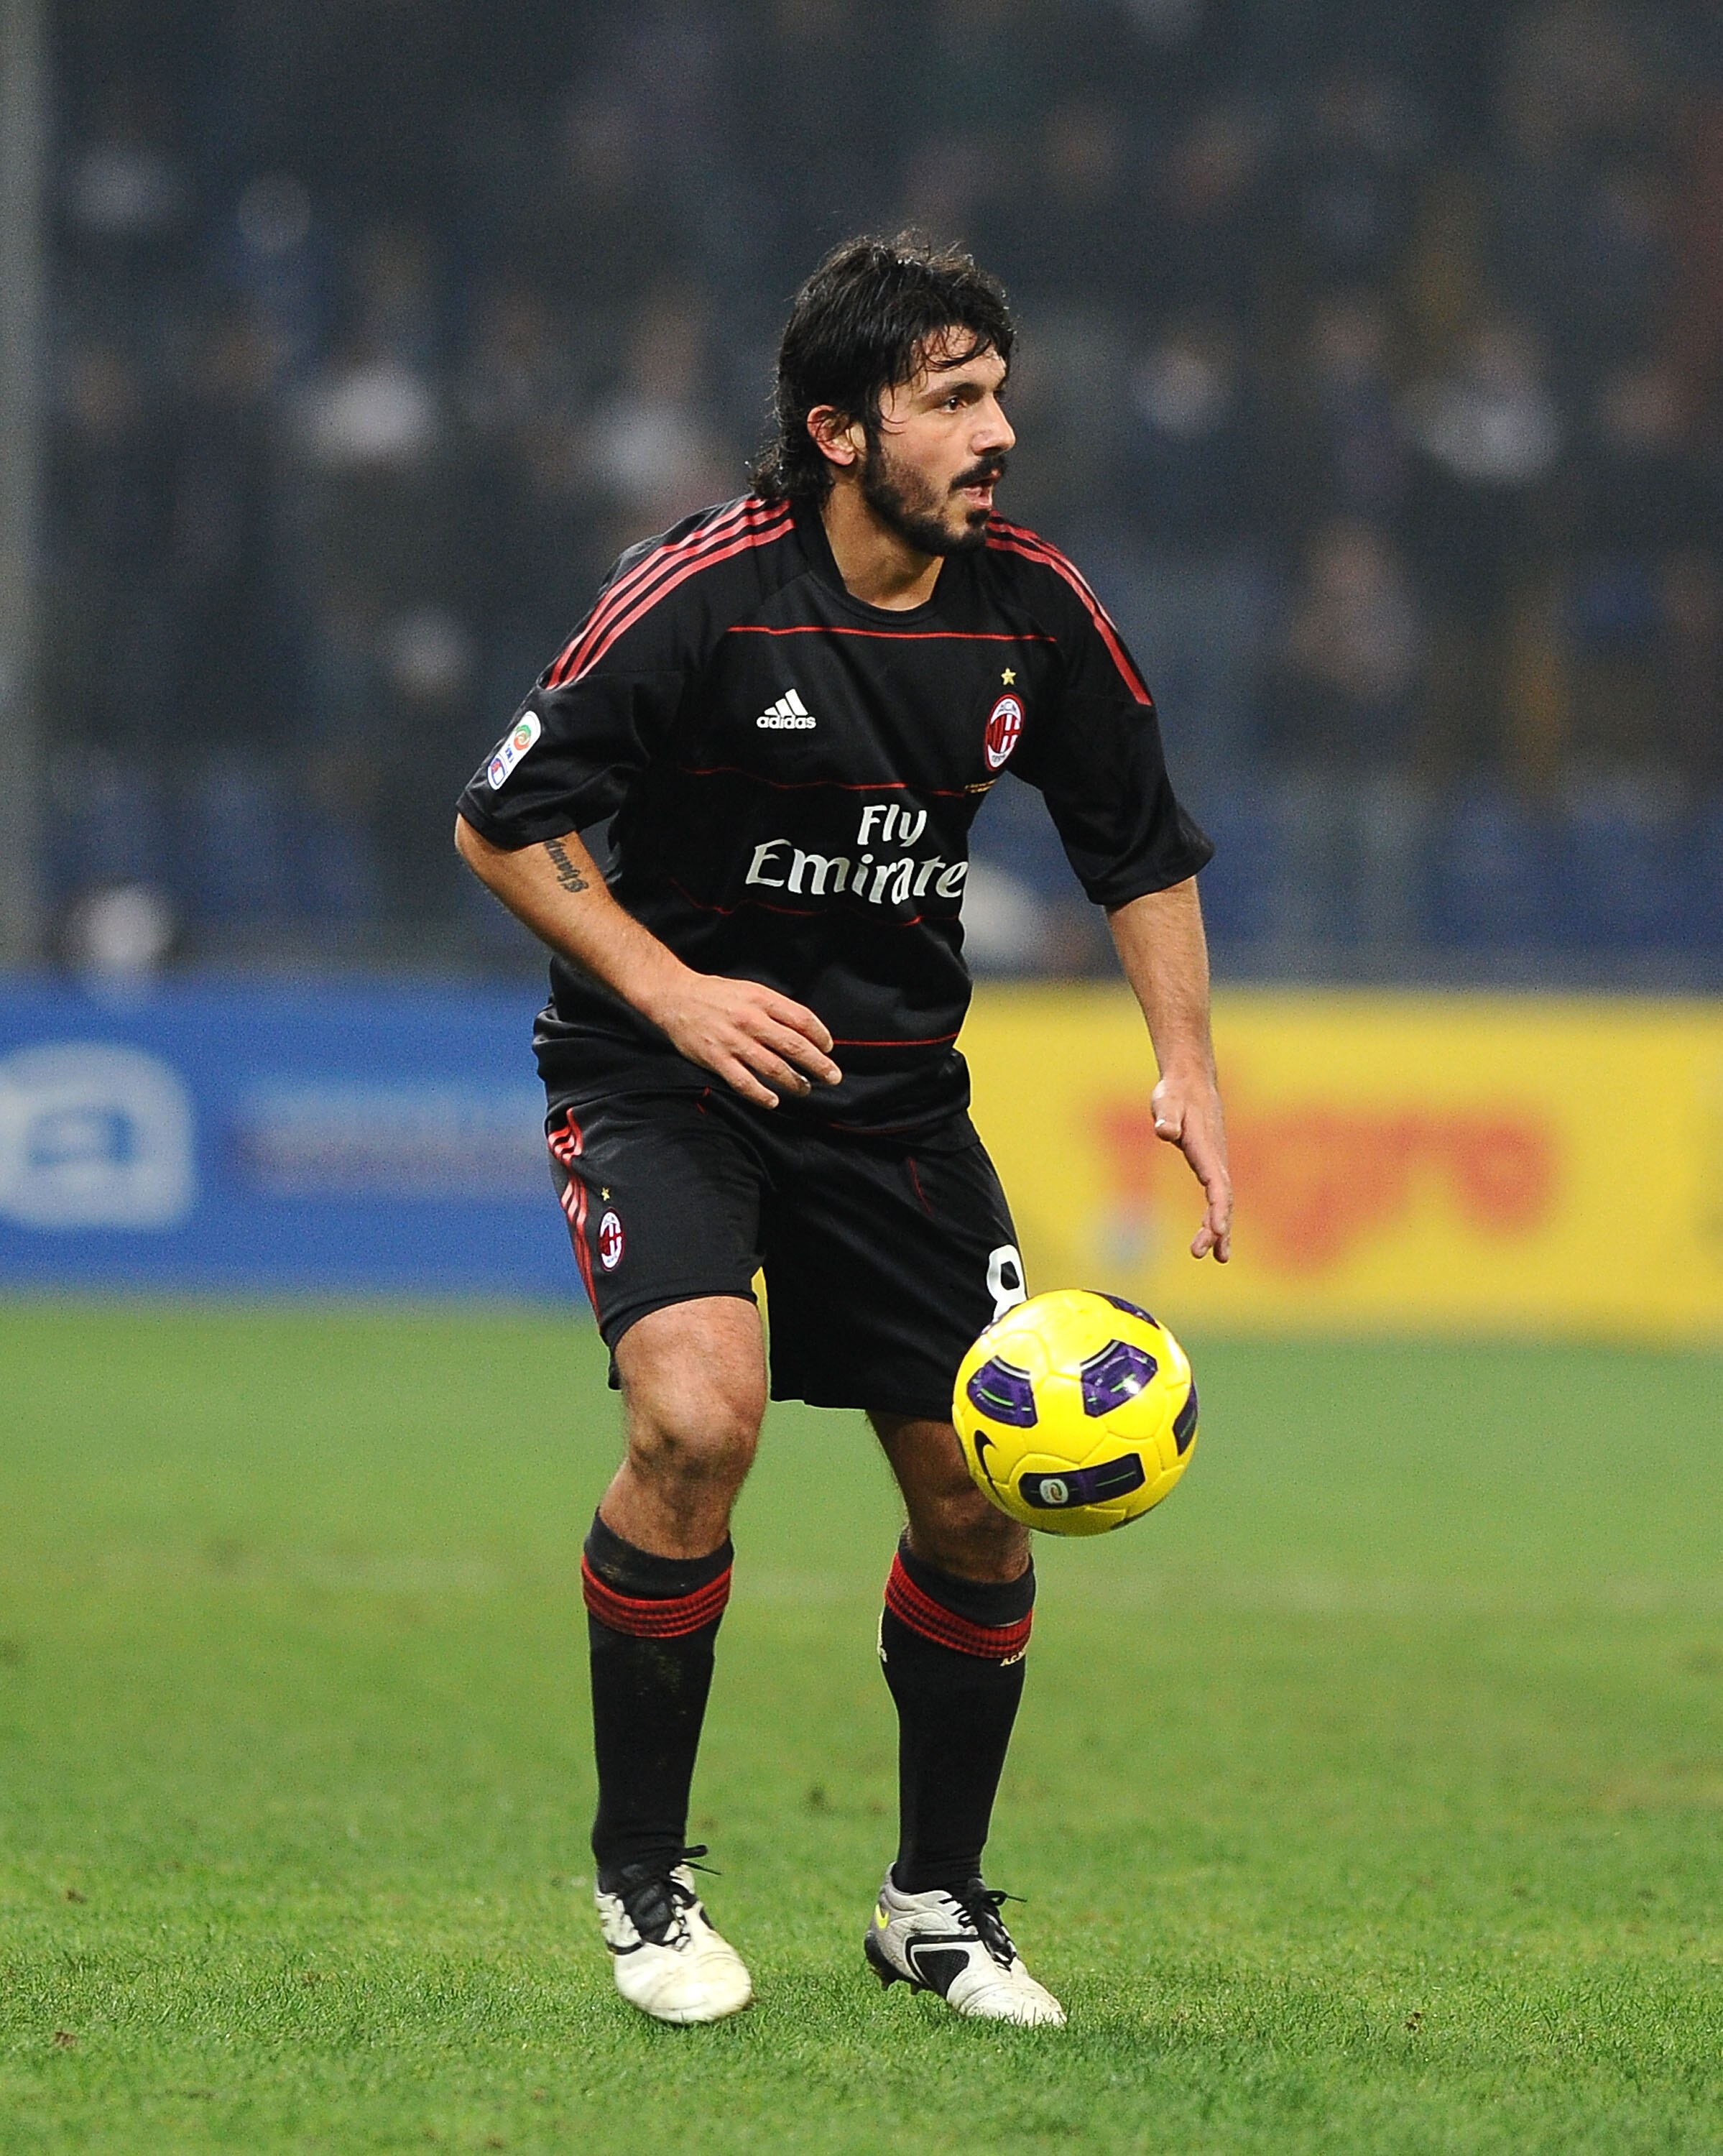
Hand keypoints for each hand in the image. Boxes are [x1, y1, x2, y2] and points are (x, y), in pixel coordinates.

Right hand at [642, 966, 841, 1108]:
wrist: (675, 996)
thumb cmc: (716, 994)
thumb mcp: (749, 990)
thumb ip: (775, 1008)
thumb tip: (803, 1030)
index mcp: (761, 999)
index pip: (802, 1019)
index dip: (820, 1036)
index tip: (828, 1048)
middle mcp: (750, 1020)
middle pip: (794, 1046)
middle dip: (818, 1064)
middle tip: (832, 1076)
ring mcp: (733, 1041)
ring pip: (774, 1067)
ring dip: (795, 1082)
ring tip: (805, 1089)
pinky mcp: (716, 1058)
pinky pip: (744, 1082)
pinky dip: (762, 1095)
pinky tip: (774, 1101)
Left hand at [1151, 1068, 1231, 1261]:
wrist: (1191, 1084)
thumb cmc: (1176, 1094)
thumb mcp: (1167, 1102)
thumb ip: (1166, 1117)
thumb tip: (1166, 1131)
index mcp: (1206, 1148)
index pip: (1216, 1183)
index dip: (1218, 1207)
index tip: (1217, 1229)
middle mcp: (1216, 1160)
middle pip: (1221, 1199)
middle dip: (1215, 1227)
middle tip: (1200, 1253)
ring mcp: (1216, 1165)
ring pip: (1222, 1202)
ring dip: (1220, 1229)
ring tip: (1218, 1257)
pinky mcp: (1211, 1167)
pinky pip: (1217, 1198)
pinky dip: (1217, 1218)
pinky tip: (1214, 1238)